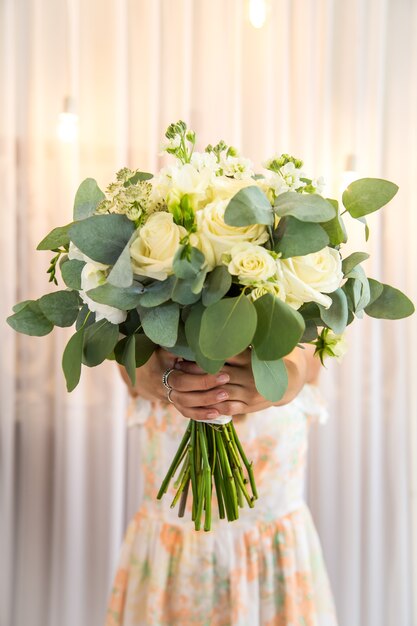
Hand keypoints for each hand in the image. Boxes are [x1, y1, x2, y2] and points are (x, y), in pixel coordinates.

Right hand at [118, 347, 230, 417]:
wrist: (137, 368)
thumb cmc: (154, 352)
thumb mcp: (165, 347)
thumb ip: (182, 347)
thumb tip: (205, 343)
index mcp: (161, 373)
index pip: (182, 380)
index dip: (201, 379)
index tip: (222, 372)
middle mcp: (162, 389)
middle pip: (185, 396)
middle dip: (207, 393)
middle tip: (227, 386)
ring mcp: (167, 398)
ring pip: (186, 407)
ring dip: (206, 405)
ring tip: (226, 400)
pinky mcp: (172, 403)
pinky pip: (186, 412)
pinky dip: (201, 414)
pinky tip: (216, 413)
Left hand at [171, 346, 310, 418]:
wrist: (288, 381)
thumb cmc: (263, 360)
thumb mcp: (254, 348)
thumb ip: (236, 342)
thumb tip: (213, 325)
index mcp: (250, 358)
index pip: (224, 354)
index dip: (204, 353)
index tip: (187, 350)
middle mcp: (249, 374)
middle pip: (218, 373)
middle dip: (196, 371)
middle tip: (178, 366)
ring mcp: (249, 392)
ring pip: (220, 392)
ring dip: (200, 389)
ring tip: (183, 385)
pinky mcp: (248, 406)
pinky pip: (227, 408)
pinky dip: (212, 407)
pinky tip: (198, 402)